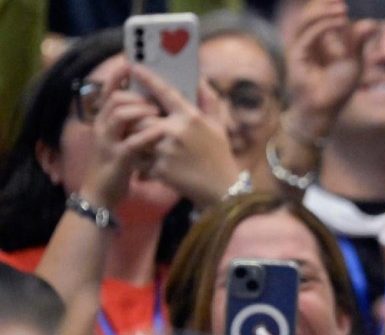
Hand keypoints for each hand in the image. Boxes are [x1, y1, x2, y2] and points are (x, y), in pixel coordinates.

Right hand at [78, 62, 163, 208]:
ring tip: (157, 111)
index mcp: (105, 121)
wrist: (100, 195)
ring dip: (140, 110)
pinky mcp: (118, 159)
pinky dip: (148, 135)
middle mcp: (103, 128)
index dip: (117, 77)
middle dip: (134, 94)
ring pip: (120, 115)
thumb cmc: (116, 167)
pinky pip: (132, 142)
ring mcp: (108, 142)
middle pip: (114, 99)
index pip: (109, 92)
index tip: (130, 63)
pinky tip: (161, 132)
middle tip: (154, 97)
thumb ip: (131, 125)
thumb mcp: (120, 141)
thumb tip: (149, 108)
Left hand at [129, 64, 241, 208]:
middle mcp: (177, 131)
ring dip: (137, 138)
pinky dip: (142, 160)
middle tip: (136, 121)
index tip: (134, 67)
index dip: (147, 78)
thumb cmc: (220, 157)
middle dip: (137, 118)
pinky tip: (149, 163)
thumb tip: (201, 81)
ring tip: (141, 142)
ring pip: (138, 136)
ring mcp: (167, 150)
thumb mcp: (219, 127)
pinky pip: (141, 159)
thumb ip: (209, 102)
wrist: (223, 190)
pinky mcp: (160, 169)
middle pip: (142, 116)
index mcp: (191, 117)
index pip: (164, 92)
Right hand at [283, 0, 376, 143]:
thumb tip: (371, 23)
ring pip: (307, 20)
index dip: (329, 3)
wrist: (323, 110)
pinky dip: (323, 27)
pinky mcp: (296, 54)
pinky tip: (339, 23)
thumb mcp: (353, 62)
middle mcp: (309, 40)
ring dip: (324, 12)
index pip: (322, 14)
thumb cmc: (338, 89)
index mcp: (322, 40)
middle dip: (323, 2)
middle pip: (311, 12)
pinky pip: (308, 35)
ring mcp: (301, 46)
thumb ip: (359, 42)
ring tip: (343, 9)